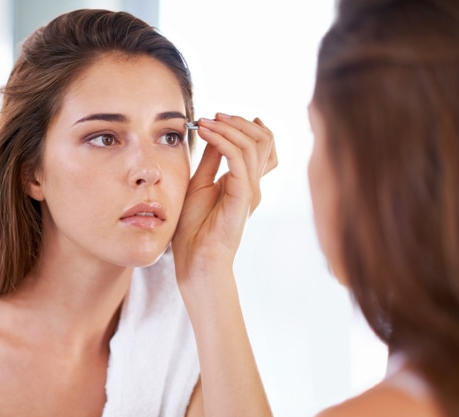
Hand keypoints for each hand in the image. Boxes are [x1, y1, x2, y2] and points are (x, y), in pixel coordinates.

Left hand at [172, 114, 276, 279]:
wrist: (196, 259)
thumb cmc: (194, 228)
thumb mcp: (199, 184)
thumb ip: (210, 160)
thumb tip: (213, 133)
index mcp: (245, 182)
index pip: (262, 146)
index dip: (246, 126)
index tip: (218, 116)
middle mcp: (253, 184)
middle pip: (264, 140)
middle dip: (239, 121)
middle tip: (214, 115)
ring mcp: (251, 190)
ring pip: (254, 144)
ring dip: (228, 127)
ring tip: (206, 122)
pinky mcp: (243, 195)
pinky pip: (239, 158)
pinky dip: (222, 140)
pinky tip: (206, 134)